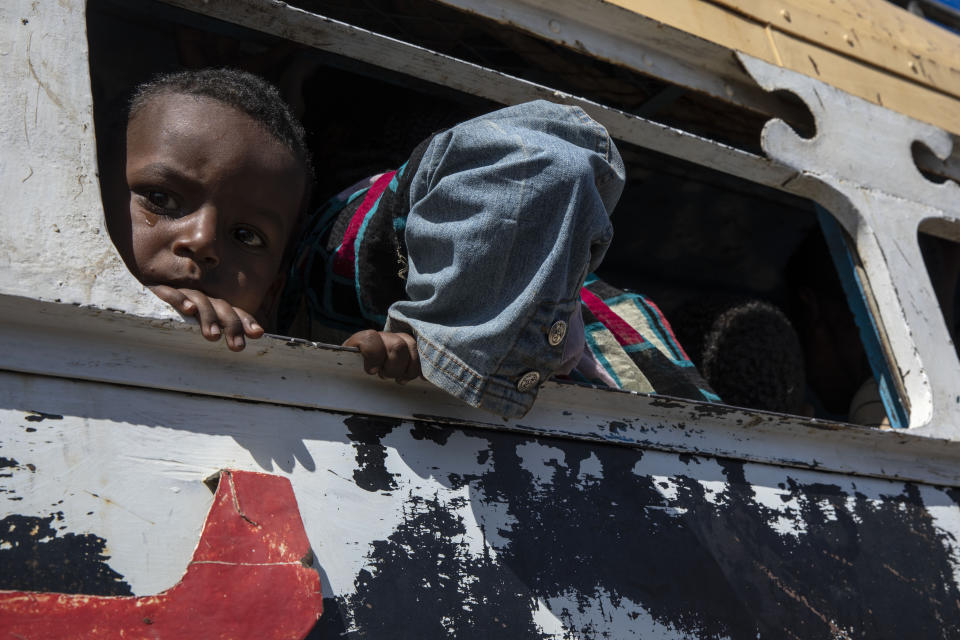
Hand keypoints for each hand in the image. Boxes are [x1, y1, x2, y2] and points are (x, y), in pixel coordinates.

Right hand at [149, 285, 263, 351]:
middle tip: (237, 347)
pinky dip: (181, 299)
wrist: (137, 288)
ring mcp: (181, 292)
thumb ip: (213, 333)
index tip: (258, 334)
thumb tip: (236, 348)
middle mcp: (200, 298)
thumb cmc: (169, 316)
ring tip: (214, 337)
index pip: (232, 311)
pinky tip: (188, 310)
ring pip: (200, 301)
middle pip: (221, 307)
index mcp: (210, 306)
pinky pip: (171, 293)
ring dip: (209, 318)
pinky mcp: (160, 290)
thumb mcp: (192, 328)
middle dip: (231, 326)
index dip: (245, 321)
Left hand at [343, 330, 420, 382]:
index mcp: (362, 340)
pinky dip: (421, 367)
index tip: (372, 371)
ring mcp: (397, 339)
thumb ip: (348, 369)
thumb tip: (353, 375)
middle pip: (397, 345)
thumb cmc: (353, 372)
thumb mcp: (348, 370)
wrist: (361, 365)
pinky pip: (421, 352)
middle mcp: (382, 337)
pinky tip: (419, 378)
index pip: (370, 338)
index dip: (374, 355)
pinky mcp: (410, 347)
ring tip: (400, 379)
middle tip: (386, 376)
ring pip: (411, 346)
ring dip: (409, 368)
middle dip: (394, 366)